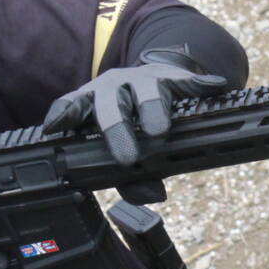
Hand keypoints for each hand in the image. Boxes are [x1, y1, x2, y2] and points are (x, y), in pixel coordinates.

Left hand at [42, 58, 226, 166]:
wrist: (158, 79)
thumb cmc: (134, 120)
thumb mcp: (126, 147)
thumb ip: (130, 177)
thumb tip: (150, 194)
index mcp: (93, 103)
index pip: (72, 105)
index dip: (63, 115)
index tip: (55, 127)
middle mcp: (114, 87)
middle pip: (110, 103)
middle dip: (116, 128)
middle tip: (127, 157)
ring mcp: (143, 78)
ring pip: (145, 89)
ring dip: (151, 108)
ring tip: (159, 129)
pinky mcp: (173, 75)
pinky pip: (185, 79)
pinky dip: (198, 85)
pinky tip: (213, 88)